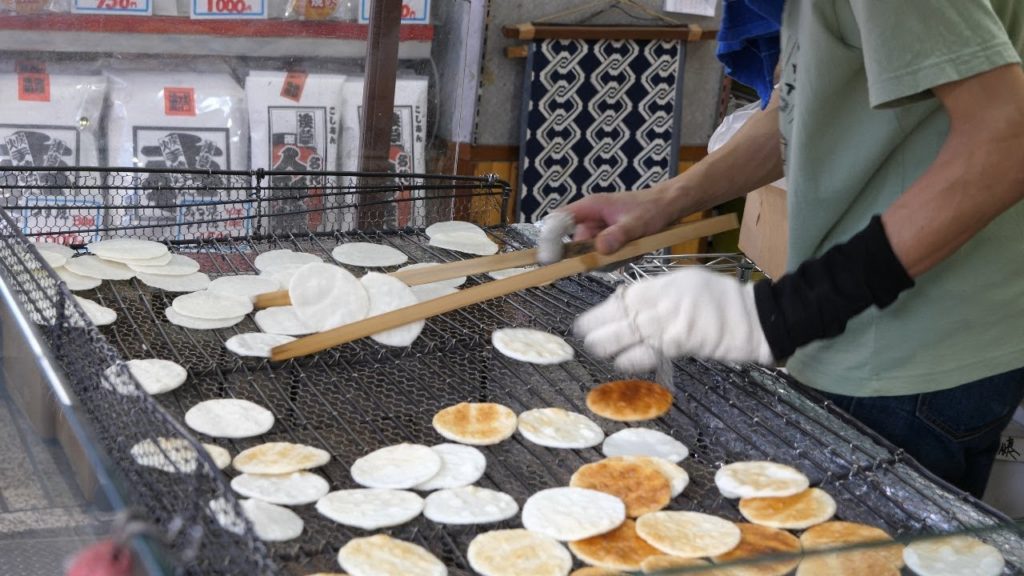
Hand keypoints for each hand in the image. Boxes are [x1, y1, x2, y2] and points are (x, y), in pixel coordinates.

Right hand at [562, 185, 686, 253]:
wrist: (667, 206)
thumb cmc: (652, 208)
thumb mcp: (636, 223)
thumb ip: (618, 236)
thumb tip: (600, 249)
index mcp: (590, 207)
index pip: (559, 220)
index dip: (551, 238)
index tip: (551, 257)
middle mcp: (590, 218)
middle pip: (576, 244)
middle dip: (593, 256)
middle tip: (615, 256)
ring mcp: (597, 229)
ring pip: (591, 253)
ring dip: (609, 258)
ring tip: (630, 250)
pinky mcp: (606, 239)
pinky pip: (603, 255)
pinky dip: (617, 258)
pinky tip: (632, 250)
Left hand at [575, 267, 774, 371]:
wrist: (754, 316)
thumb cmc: (723, 300)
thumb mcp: (688, 283)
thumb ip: (660, 293)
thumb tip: (633, 304)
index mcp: (663, 284)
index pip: (623, 297)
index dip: (602, 311)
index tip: (587, 321)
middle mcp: (662, 299)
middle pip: (619, 314)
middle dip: (597, 327)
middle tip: (585, 338)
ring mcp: (669, 321)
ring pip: (627, 333)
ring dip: (608, 344)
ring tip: (597, 350)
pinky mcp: (679, 342)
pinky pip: (647, 352)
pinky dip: (632, 358)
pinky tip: (621, 362)